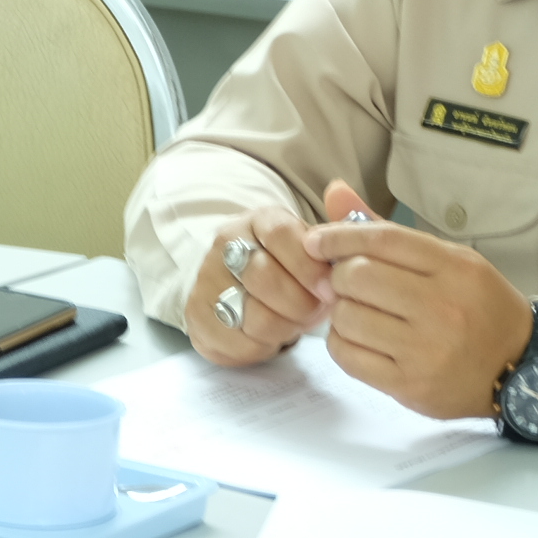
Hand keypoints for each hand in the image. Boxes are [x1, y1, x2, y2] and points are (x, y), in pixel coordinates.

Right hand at [186, 199, 334, 364]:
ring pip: (254, 315)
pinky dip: (262, 345)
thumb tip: (341, 192)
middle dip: (300, 304)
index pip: (282, 235)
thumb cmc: (290, 272)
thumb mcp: (313, 249)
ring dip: (284, 327)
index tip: (330, 289)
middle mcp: (225, 243)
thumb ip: (335, 231)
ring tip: (293, 323)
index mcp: (259, 221)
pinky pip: (238, 341)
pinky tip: (269, 336)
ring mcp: (205, 279)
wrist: (238, 293)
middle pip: (265, 278)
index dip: (310, 266)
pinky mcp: (196, 316)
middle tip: (314, 312)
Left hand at [302, 179, 535, 419]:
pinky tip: (359, 339)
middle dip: (339, 276)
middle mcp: (443, 307)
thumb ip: (388, 232)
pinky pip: (348, 356)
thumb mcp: (449, 261)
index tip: (315, 240)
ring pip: (347, 317)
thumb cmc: (477, 307)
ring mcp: (426, 349)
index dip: (338, 235)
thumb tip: (334, 191)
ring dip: (340, 312)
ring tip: (358, 312)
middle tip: (347, 284)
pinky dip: (342, 343)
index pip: (383, 239)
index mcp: (456, 268)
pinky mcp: (410, 384)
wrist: (521, 368)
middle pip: (358, 276)